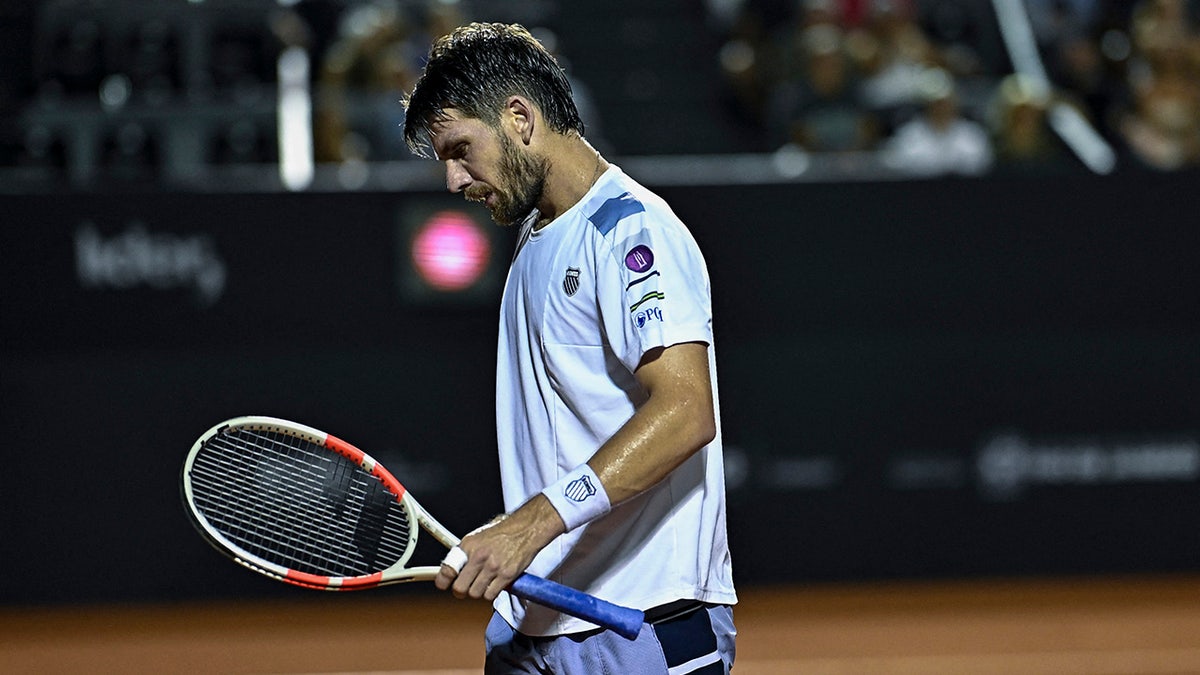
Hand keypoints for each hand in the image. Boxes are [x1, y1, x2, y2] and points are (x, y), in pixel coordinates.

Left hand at [436, 494, 565, 600]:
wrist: (526, 529)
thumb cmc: (504, 532)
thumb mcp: (478, 537)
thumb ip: (466, 553)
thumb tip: (454, 568)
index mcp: (468, 545)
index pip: (447, 569)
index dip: (443, 581)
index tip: (443, 585)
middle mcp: (479, 556)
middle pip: (460, 588)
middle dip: (460, 591)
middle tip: (465, 589)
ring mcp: (493, 567)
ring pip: (475, 594)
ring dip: (478, 592)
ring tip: (484, 583)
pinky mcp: (506, 575)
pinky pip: (491, 595)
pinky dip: (491, 593)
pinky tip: (495, 584)